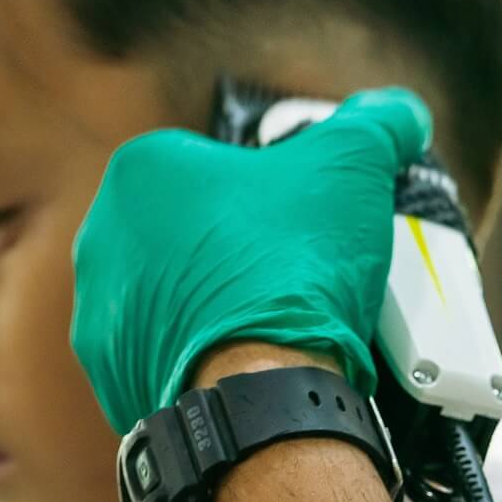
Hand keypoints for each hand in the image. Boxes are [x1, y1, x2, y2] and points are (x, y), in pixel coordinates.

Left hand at [72, 87, 431, 434]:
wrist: (263, 389)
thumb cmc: (290, 269)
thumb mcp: (353, 166)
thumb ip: (376, 124)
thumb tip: (399, 111)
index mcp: (141, 171)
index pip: (215, 167)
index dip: (270, 192)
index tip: (302, 221)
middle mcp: (102, 238)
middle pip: (190, 232)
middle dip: (238, 249)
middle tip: (293, 270)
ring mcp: (101, 314)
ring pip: (176, 296)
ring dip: (216, 304)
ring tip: (272, 321)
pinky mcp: (112, 376)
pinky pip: (166, 356)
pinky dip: (201, 359)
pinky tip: (245, 362)